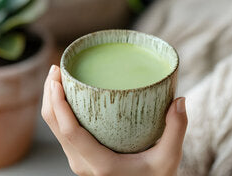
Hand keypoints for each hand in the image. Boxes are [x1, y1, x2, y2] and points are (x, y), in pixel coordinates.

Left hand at [41, 65, 187, 175]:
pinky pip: (63, 132)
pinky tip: (68, 93)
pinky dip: (60, 111)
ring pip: (55, 129)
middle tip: (57, 67)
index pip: (70, 132)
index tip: (58, 79)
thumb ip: (176, 130)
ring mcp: (80, 163)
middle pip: (55, 127)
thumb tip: (180, 100)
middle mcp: (84, 165)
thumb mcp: (169, 159)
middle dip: (50, 95)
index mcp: (101, 165)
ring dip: (52, 101)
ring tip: (59, 74)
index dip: (59, 104)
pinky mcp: (82, 159)